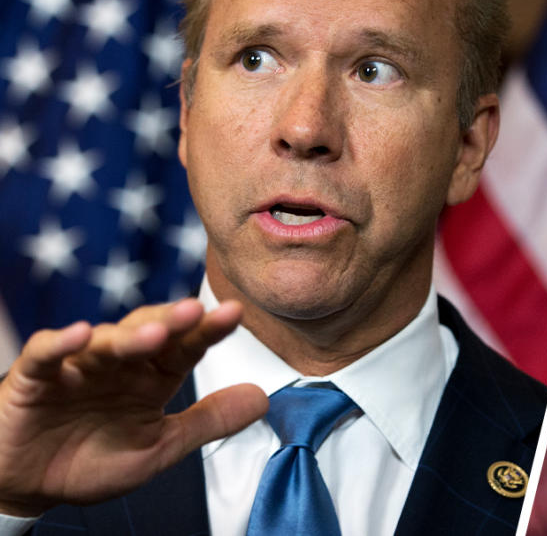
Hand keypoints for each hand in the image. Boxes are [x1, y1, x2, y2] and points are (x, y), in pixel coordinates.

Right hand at [0, 299, 267, 515]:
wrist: (31, 486)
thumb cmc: (94, 460)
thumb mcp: (160, 447)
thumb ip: (208, 422)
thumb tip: (264, 398)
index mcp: (152, 376)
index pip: (186, 347)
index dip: (209, 330)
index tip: (236, 314)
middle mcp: (118, 363)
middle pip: (148, 332)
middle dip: (173, 322)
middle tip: (197, 311)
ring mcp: (77, 366)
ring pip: (105, 341)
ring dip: (129, 336)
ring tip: (155, 334)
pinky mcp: (33, 377)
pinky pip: (47, 354)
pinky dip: (61, 343)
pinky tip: (81, 334)